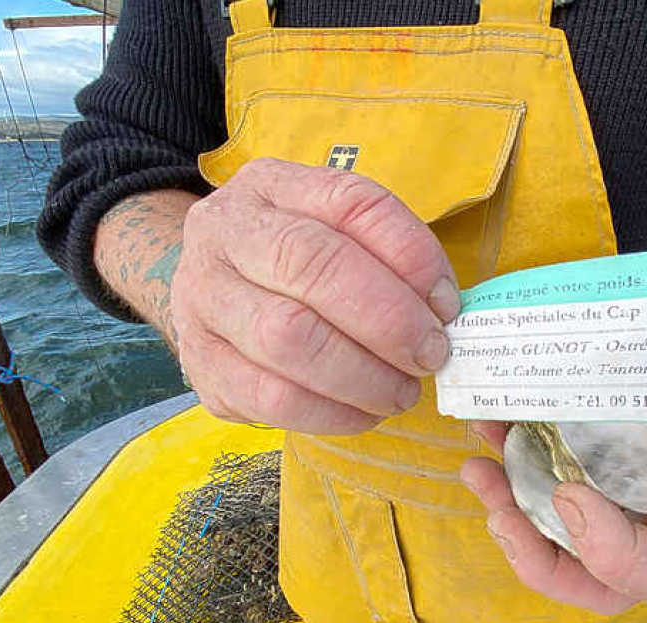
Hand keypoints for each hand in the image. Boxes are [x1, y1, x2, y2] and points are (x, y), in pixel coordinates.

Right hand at [171, 158, 460, 432]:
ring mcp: (201, 298)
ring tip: (401, 390)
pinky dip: (331, 413)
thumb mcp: (335, 232)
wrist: (209, 292)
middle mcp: (225, 231)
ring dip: (362, 375)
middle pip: (311, 265)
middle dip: (388, 320)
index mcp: (270, 185)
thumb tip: (441, 310)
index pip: (351, 202)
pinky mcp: (199, 364)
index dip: (411, 255)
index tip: (447, 303)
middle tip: (429, 355)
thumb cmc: (292, 264)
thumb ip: (389, 256)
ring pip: (287, 338)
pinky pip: (270, 398)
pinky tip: (363, 412)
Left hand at [461, 335, 646, 614]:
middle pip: (596, 580)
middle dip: (539, 554)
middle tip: (500, 508)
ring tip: (479, 464)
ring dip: (510, 507)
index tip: (576, 499)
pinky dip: (515, 461)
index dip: (617, 559)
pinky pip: (548, 479)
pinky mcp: (593, 467)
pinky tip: (493, 425)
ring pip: (559, 535)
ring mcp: (624, 502)